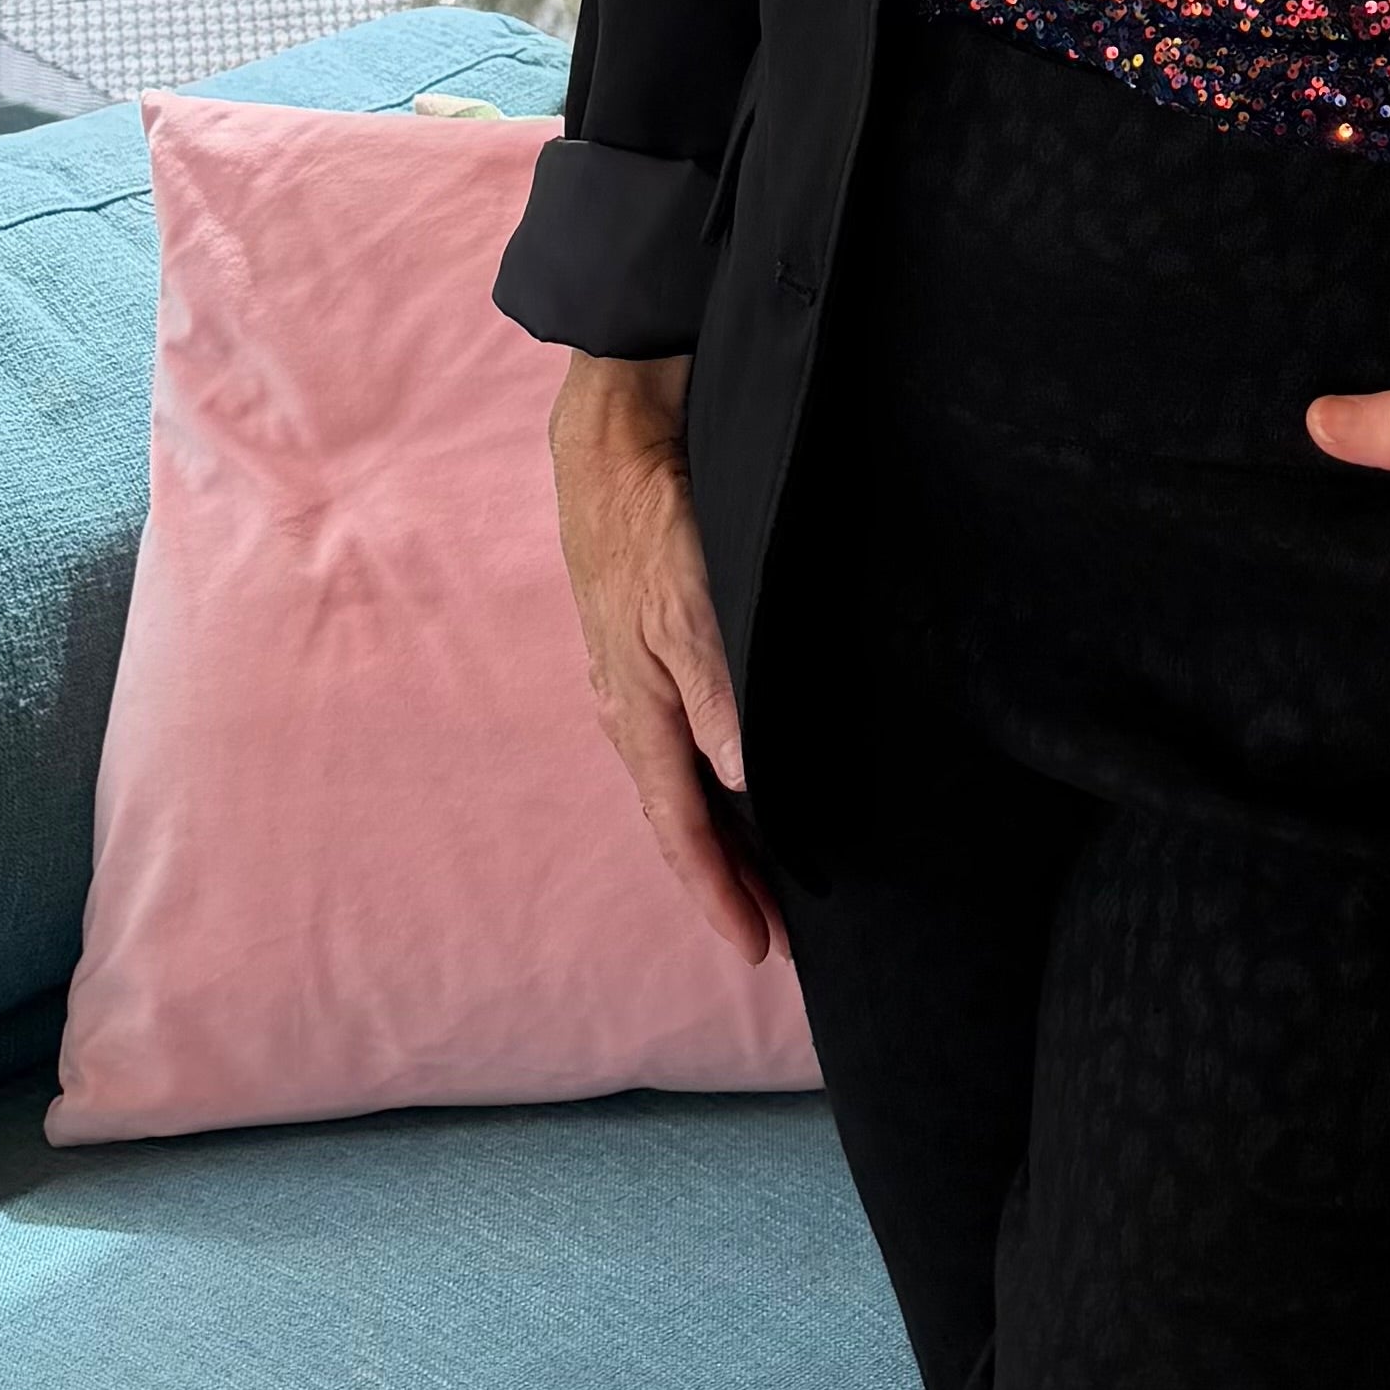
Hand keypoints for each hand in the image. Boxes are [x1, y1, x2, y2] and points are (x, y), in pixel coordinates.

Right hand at [548, 351, 779, 967]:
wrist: (612, 441)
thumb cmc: (651, 516)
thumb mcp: (690, 601)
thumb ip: (715, 687)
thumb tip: (742, 780)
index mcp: (637, 709)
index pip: (682, 826)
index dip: (721, 890)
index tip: (761, 948)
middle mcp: (628, 707)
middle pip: (679, 818)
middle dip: (725, 880)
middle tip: (777, 935)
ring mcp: (629, 679)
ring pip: (676, 783)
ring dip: (717, 835)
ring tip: (762, 875)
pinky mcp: (641, 648)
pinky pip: (673, 741)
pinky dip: (704, 782)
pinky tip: (731, 783)